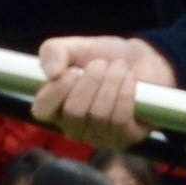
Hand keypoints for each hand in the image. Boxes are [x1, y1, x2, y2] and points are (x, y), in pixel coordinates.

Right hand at [33, 38, 172, 136]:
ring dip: (111, 83)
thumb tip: (52, 73)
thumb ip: (53, 51)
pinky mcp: (125, 138)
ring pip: (99, 115)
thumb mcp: (75, 46)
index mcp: (55, 106)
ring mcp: (99, 136)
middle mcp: (74, 127)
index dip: (56, 91)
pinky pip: (120, 120)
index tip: (73, 71)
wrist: (143, 60)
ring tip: (119, 67)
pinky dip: (125, 94)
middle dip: (91, 81)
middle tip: (101, 63)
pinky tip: (130, 80)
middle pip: (74, 113)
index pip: (42, 111)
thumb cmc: (105, 56)